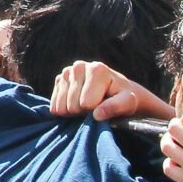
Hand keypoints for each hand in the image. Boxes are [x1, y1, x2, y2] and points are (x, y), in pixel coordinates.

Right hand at [50, 60, 174, 121]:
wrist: (116, 91)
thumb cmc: (123, 98)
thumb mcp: (128, 103)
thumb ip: (116, 107)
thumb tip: (96, 115)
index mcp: (97, 69)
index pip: (86, 104)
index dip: (96, 112)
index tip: (105, 106)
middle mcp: (79, 66)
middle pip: (72, 106)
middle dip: (84, 113)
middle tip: (96, 108)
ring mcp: (67, 72)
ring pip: (61, 107)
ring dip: (74, 113)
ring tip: (87, 106)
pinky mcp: (59, 79)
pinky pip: (54, 106)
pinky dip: (65, 111)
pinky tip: (76, 104)